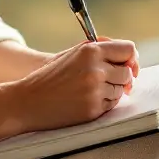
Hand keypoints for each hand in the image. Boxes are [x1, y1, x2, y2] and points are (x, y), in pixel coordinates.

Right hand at [13, 38, 139, 132]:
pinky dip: (103, 104)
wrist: (28, 101)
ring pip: (120, 91)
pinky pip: (111, 106)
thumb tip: (128, 54)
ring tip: (89, 90)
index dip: (131, 58)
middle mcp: (96, 69)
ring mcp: (95, 91)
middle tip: (106, 80)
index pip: (128, 50)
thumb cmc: (50, 76)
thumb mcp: (72, 54)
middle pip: (127, 73)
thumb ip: (99, 49)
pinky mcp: (93, 109)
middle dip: (120, 77)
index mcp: (91, 51)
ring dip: (111, 92)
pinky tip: (85, 100)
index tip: (129, 65)